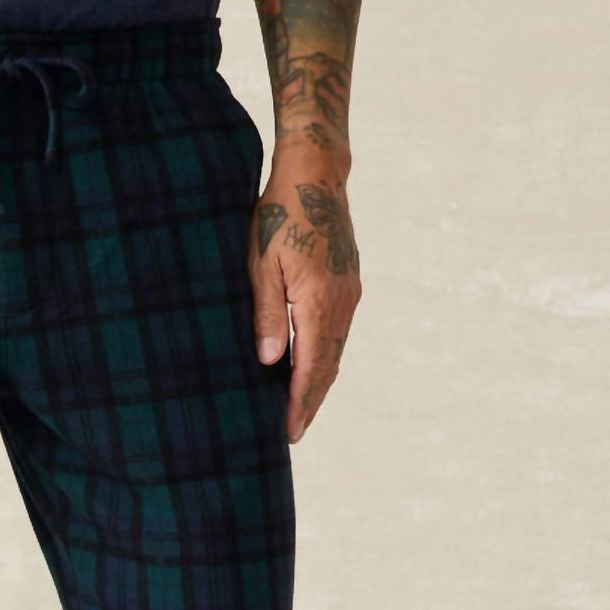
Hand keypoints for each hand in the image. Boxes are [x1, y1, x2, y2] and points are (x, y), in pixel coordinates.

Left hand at [249, 150, 360, 443]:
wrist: (316, 176)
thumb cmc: (279, 215)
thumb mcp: (261, 264)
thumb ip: (266, 314)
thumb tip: (271, 362)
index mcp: (318, 301)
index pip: (310, 366)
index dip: (299, 402)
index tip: (290, 431)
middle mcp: (341, 303)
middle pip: (329, 366)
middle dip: (311, 402)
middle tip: (295, 433)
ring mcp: (349, 293)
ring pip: (336, 350)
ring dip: (320, 382)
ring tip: (301, 409)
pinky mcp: (348, 284)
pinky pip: (338, 332)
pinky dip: (326, 357)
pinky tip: (312, 367)